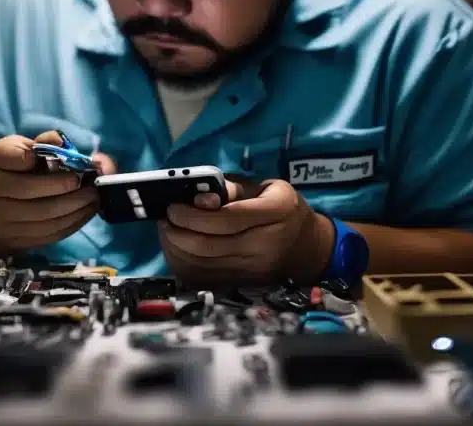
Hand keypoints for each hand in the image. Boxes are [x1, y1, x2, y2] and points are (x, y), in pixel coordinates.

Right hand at [0, 131, 115, 252]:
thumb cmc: (12, 173)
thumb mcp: (19, 151)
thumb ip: (41, 143)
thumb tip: (60, 140)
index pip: (12, 159)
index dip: (31, 155)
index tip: (54, 153)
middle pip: (31, 191)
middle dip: (64, 184)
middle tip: (87, 179)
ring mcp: (6, 225)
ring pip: (46, 216)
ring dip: (76, 205)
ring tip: (93, 194)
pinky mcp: (22, 242)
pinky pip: (53, 233)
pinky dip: (76, 220)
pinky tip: (88, 209)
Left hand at [158, 178, 331, 286]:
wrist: (306, 249)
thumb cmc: (281, 210)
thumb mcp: (264, 187)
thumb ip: (231, 188)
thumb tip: (199, 198)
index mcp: (277, 212)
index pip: (228, 219)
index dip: (195, 214)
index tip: (174, 206)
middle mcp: (265, 246)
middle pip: (209, 245)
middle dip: (178, 231)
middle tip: (166, 218)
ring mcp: (253, 270)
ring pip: (201, 265)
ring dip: (175, 247)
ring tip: (168, 230)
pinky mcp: (241, 285)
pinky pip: (202, 279)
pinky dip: (182, 264)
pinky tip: (176, 248)